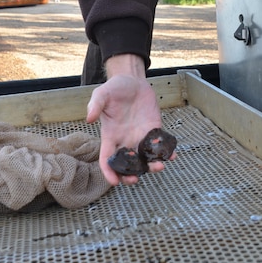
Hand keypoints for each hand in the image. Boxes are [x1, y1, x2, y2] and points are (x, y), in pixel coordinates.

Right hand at [86, 54, 166, 185]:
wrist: (132, 80)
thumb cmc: (115, 88)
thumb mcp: (102, 94)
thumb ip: (95, 105)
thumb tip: (89, 118)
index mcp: (111, 136)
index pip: (107, 159)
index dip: (109, 172)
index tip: (114, 181)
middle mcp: (125, 140)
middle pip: (127, 164)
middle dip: (130, 175)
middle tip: (136, 178)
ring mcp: (140, 136)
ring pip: (145, 158)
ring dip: (152, 165)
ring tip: (159, 166)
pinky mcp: (154, 129)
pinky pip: (160, 144)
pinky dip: (166, 152)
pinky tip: (172, 155)